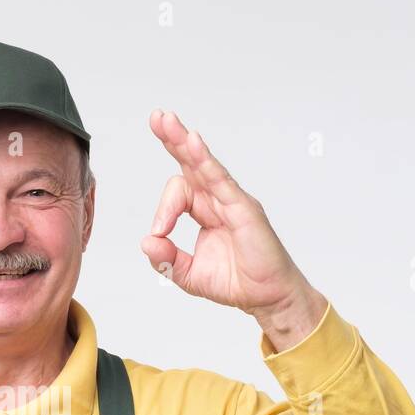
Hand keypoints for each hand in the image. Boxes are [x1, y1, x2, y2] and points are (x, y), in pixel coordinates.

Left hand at [141, 109, 326, 349]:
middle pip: (191, 162)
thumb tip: (147, 241)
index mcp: (205, 210)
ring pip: (204, 164)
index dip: (163, 209)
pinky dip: (206, 161)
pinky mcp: (243, 208)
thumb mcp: (188, 275)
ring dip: (183, 142)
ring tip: (166, 122)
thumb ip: (166, 259)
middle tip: (156, 117)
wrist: (267, 298)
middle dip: (171, 138)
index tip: (159, 233)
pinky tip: (192, 142)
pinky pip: (221, 180)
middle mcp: (218, 199)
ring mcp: (232, 200)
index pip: (178, 191)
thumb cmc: (237, 282)